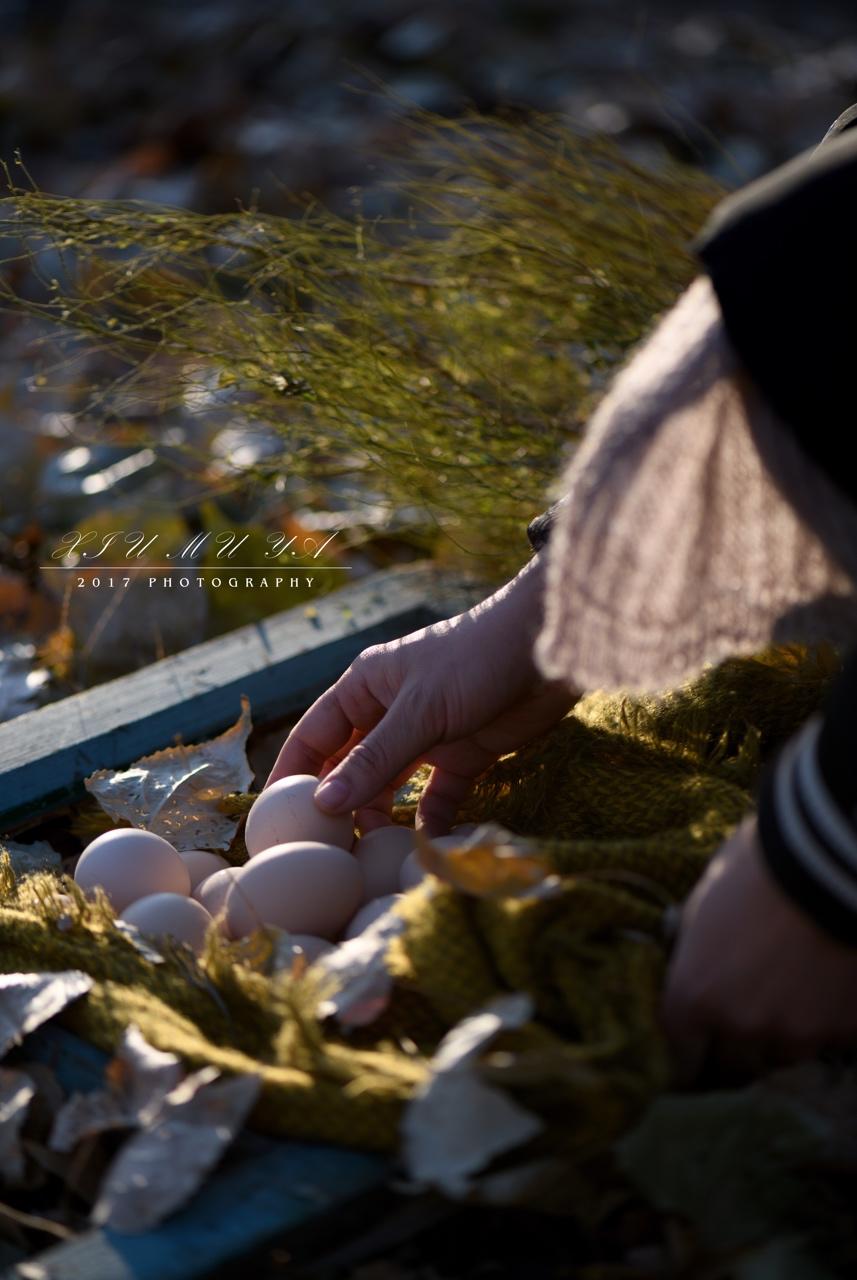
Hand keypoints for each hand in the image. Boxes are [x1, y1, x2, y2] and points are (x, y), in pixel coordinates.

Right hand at [266, 553, 576, 835]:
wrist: (551, 650)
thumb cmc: (476, 660)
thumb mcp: (420, 711)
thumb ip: (375, 760)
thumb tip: (323, 804)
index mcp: (365, 688)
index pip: (313, 736)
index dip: (292, 775)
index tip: (274, 820)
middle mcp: (389, 712)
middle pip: (349, 768)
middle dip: (338, 807)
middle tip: (326, 853)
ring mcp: (427, 736)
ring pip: (390, 788)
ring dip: (382, 820)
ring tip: (371, 859)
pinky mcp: (465, 757)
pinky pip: (437, 798)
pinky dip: (430, 823)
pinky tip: (424, 850)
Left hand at [661, 815, 856, 1081]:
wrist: (826, 860)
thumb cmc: (754, 867)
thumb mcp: (703, 905)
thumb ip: (695, 951)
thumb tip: (693, 963)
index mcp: (694, 994)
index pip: (680, 1052)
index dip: (688, 1050)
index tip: (697, 1046)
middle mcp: (741, 1023)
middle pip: (734, 1064)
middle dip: (737, 1045)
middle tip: (748, 1014)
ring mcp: (797, 1031)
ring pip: (785, 1052)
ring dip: (785, 1032)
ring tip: (794, 990)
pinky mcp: (844, 1028)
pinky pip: (830, 1036)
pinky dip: (828, 1017)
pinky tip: (828, 980)